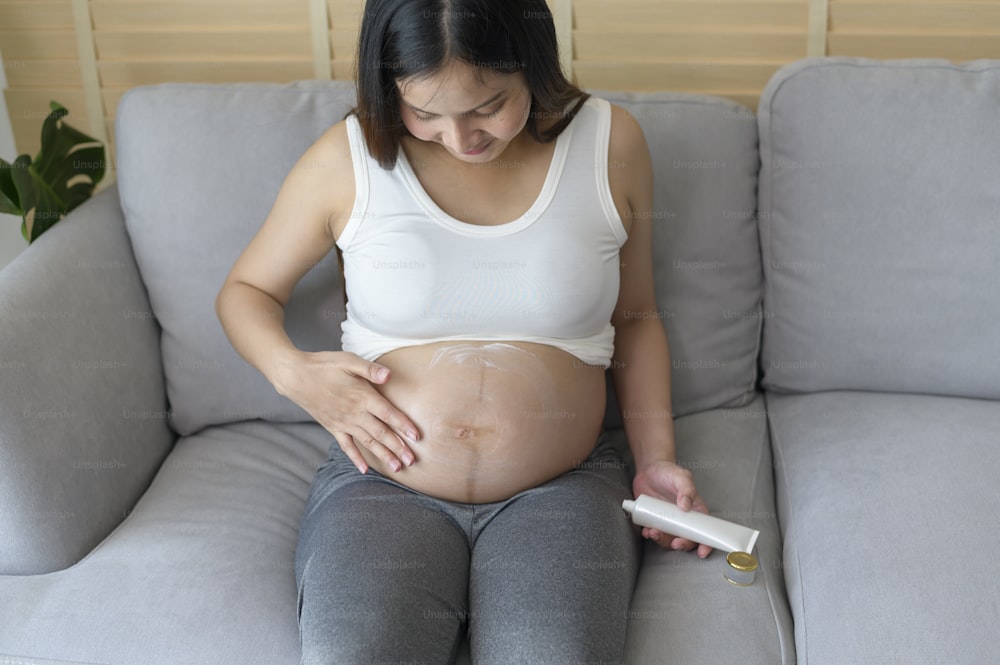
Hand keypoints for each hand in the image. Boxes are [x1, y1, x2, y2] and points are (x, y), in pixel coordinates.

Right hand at [272, 350, 419, 473]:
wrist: (295, 376)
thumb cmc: (324, 365)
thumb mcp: (348, 361)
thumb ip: (370, 369)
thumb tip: (389, 375)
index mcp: (362, 396)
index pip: (388, 414)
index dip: (403, 425)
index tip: (417, 436)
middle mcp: (355, 413)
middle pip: (381, 433)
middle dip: (398, 447)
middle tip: (412, 461)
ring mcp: (343, 423)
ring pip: (368, 442)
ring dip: (383, 455)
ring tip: (397, 468)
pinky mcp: (333, 427)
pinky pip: (346, 446)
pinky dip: (356, 458)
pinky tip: (364, 470)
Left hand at [632, 460, 712, 557]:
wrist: (648, 470)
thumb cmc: (669, 472)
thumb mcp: (681, 477)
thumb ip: (687, 488)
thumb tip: (686, 506)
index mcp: (696, 511)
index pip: (705, 531)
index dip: (706, 543)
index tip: (702, 552)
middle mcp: (684, 520)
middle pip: (687, 539)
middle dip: (681, 545)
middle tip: (674, 543)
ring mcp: (669, 522)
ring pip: (669, 539)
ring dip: (662, 540)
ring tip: (653, 532)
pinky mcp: (656, 521)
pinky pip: (655, 534)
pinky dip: (651, 535)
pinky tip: (646, 530)